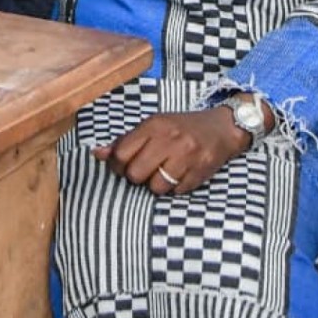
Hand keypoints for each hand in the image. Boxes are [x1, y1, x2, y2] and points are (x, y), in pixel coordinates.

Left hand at [92, 108, 247, 195]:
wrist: (221, 128)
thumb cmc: (180, 128)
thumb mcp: (152, 126)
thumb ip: (125, 141)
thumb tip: (96, 154)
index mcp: (153, 125)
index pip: (121, 154)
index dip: (117, 165)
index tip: (124, 165)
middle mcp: (169, 139)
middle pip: (135, 174)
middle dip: (137, 177)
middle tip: (145, 170)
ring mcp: (186, 157)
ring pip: (155, 187)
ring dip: (156, 185)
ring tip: (164, 172)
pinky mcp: (200, 172)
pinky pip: (176, 192)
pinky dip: (175, 187)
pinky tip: (180, 174)